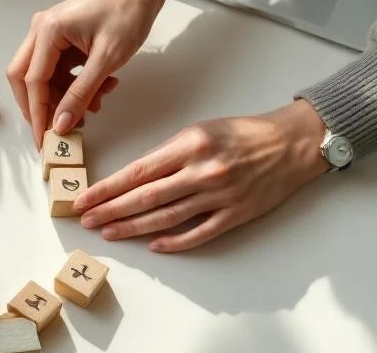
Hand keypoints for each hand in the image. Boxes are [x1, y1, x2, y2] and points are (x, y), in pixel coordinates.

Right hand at [6, 0, 160, 147]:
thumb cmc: (127, 12)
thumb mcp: (106, 60)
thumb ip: (81, 94)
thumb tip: (61, 123)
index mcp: (47, 31)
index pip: (33, 82)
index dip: (38, 114)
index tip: (43, 140)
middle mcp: (41, 30)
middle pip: (25, 78)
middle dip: (40, 106)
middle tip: (55, 130)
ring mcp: (50, 33)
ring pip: (42, 76)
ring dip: (63, 96)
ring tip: (94, 105)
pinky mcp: (62, 37)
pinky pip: (58, 69)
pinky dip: (73, 85)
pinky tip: (98, 90)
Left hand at [73, 100, 331, 251]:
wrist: (292, 143)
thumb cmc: (241, 134)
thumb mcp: (199, 131)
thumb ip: (166, 154)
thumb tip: (132, 176)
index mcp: (189, 146)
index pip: (137, 172)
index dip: (106, 188)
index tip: (84, 198)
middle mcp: (202, 171)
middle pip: (146, 197)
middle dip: (110, 210)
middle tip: (85, 220)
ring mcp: (220, 196)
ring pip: (167, 218)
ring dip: (133, 228)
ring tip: (109, 232)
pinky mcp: (236, 214)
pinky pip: (199, 232)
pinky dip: (174, 241)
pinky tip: (153, 245)